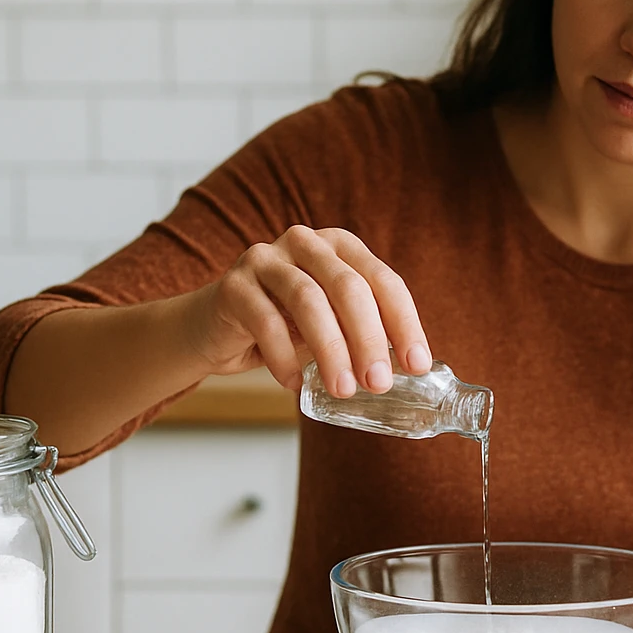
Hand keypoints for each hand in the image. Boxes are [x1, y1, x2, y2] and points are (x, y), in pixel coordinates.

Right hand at [188, 225, 431, 394]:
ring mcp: (266, 259)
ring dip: (331, 350)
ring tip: (343, 389)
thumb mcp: (331, 324)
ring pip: (308, 300)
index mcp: (340, 247)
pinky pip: (265, 321)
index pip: (382, 280)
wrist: (215, 328)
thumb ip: (363, 332)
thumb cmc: (284, 326)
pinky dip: (283, 357)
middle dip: (369, 339)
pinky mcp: (233, 285)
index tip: (417, 365)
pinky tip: (294, 383)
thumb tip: (409, 368)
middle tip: (379, 383)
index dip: (404, 322)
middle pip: (348, 287)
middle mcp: (305, 243)